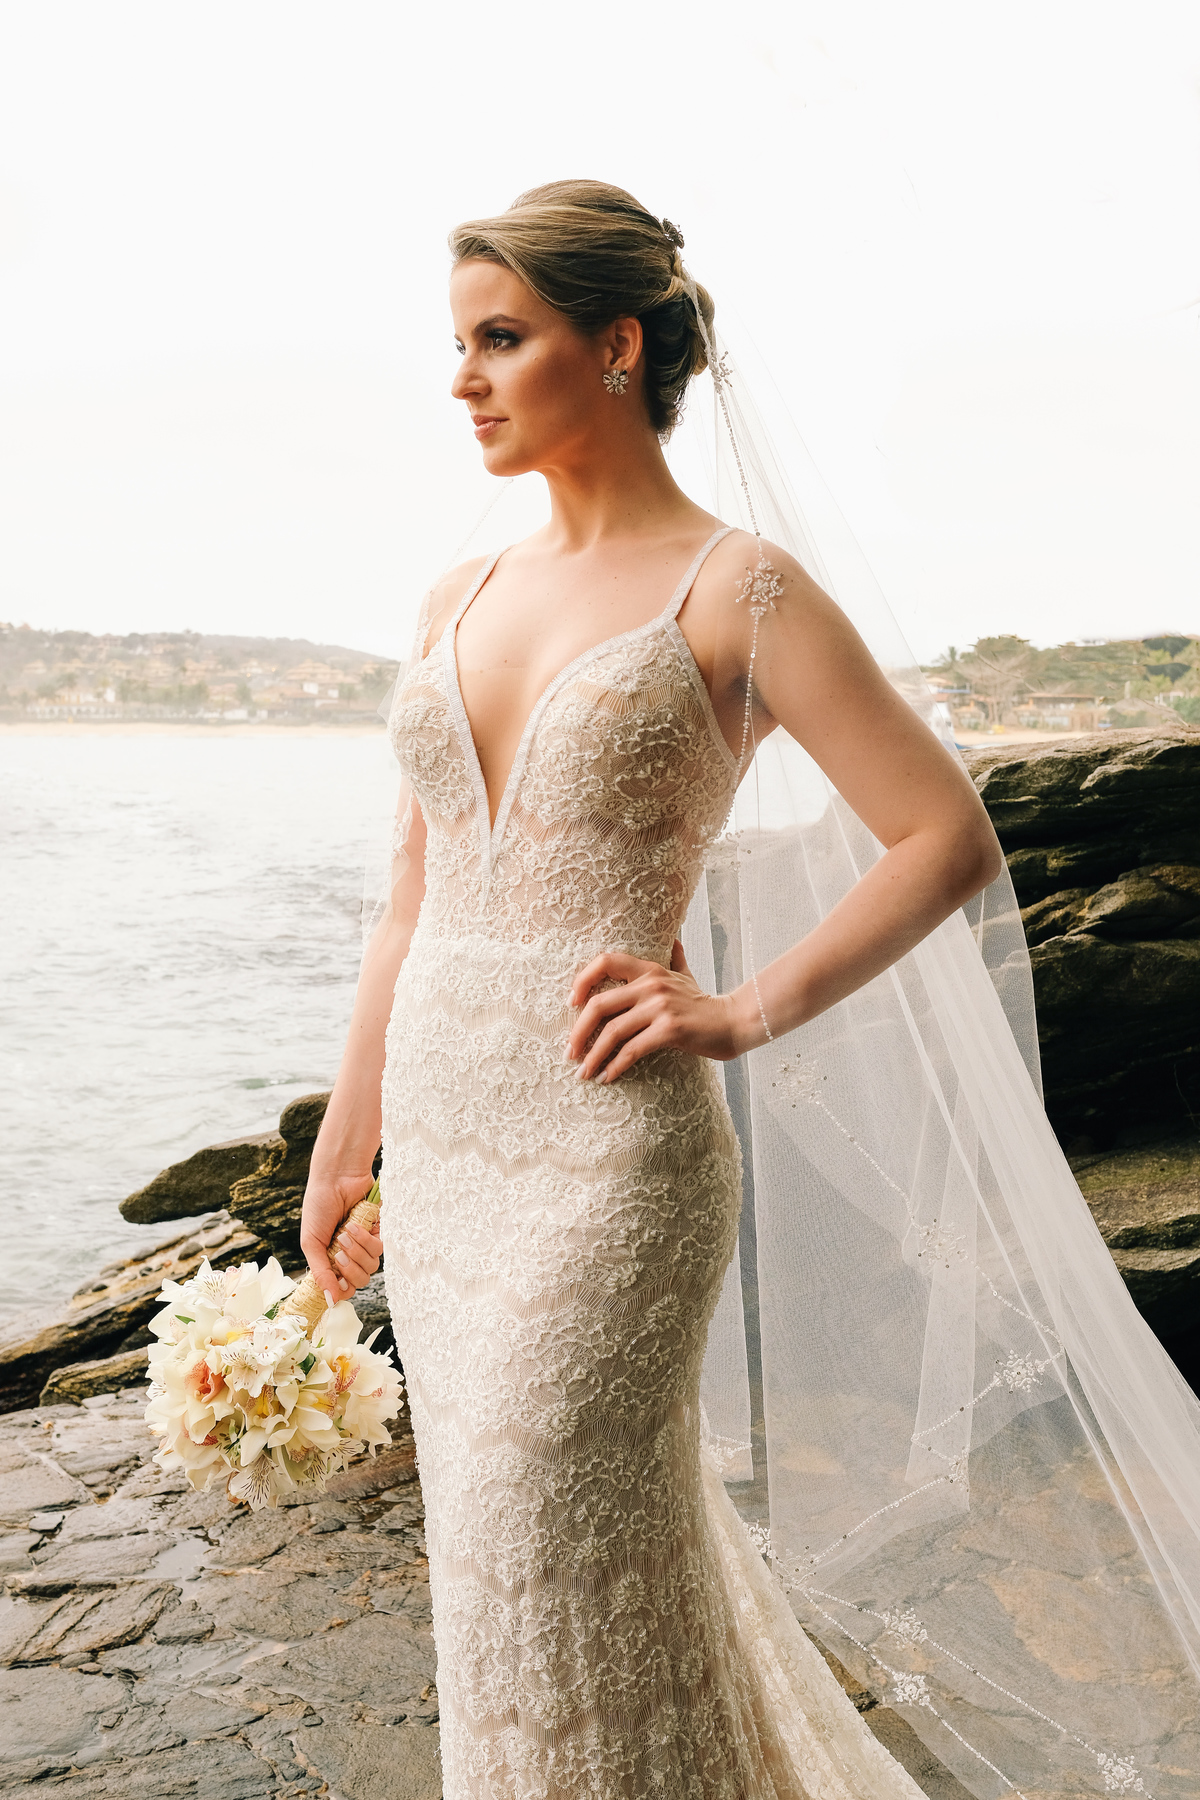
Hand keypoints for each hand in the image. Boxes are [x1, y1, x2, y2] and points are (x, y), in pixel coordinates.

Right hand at [300, 1170, 382, 1307]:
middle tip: (338, 1252)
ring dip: (356, 1251)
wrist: (335, 1177)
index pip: (343, 1287)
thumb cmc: (319, 1206)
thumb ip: (320, 1271)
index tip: (336, 1285)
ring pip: (372, 1266)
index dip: (342, 1290)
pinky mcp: (379, 1230)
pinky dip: (366, 1239)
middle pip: (360, 1280)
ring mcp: (365, 1243)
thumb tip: (329, 1300)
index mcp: (332, 1259)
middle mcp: (350, 1254)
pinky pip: (380, 1248)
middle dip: (349, 1269)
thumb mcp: (311, 1242)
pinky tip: (354, 1225)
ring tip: (345, 1232)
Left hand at [568, 940, 747, 1081]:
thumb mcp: (686, 975)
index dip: (582, 980)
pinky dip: (615, 1066)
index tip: (571, 1003)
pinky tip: (607, 1078)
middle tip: (569, 1053)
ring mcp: (660, 1007)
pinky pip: (632, 1050)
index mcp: (650, 970)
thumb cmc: (704, 1004)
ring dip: (593, 1056)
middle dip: (578, 1032)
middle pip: (599, 1005)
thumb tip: (674, 939)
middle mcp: (652, 985)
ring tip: (583, 1073)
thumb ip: (675, 958)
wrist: (734, 1022)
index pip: (605, 961)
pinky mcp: (669, 1030)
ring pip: (612, 1032)